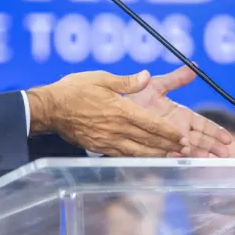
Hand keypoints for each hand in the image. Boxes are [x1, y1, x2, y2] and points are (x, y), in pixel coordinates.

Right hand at [28, 70, 186, 156]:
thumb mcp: (101, 78)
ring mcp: (108, 140)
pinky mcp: (99, 147)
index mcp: (121, 110)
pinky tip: (145, 158)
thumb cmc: (74, 90)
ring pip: (138, 151)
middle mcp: (117, 128)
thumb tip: (146, 76)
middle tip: (184, 149)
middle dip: (168, 145)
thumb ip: (127, 81)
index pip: (151, 123)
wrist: (51, 108)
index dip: (169, 132)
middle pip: (148, 140)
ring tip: (170, 156)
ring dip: (156, 154)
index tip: (182, 136)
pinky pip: (123, 155)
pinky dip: (137, 158)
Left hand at [125, 65, 232, 157]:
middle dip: (213, 147)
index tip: (227, 138)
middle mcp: (176, 129)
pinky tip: (185, 160)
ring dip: (199, 155)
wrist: (113, 109)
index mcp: (181, 116)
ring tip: (211, 161)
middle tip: (225, 154)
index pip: (203, 124)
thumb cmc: (136, 96)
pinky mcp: (153, 148)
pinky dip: (176, 157)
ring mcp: (166, 140)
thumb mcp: (157, 85)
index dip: (216, 131)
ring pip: (187, 149)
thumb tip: (194, 67)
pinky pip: (166, 154)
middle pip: (199, 139)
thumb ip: (175, 78)